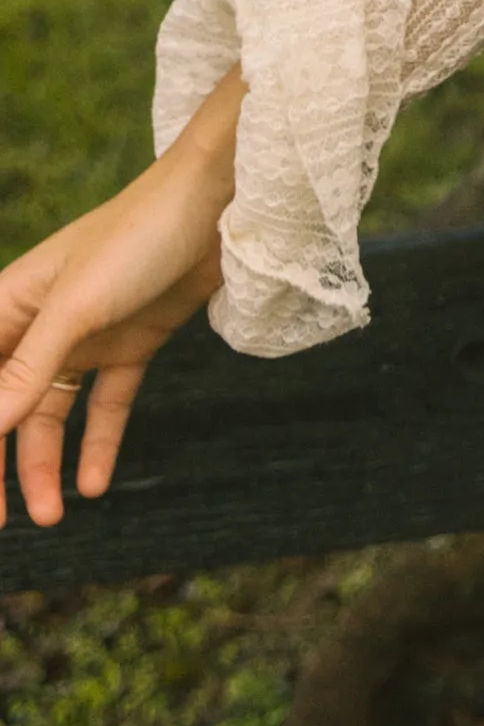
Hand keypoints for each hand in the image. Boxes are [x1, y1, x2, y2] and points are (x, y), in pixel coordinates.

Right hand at [0, 67, 243, 529]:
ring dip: (45, 464)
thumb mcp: (75, 306)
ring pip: (51, 414)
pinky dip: (98, 444)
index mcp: (10, 304)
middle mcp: (41, 323)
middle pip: (5, 405)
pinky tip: (95, 484)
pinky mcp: (132, 343)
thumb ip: (28, 367)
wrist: (220, 203)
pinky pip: (106, 405)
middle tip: (0, 522)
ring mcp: (88, 335)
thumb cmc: (137, 235)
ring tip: (51, 516)